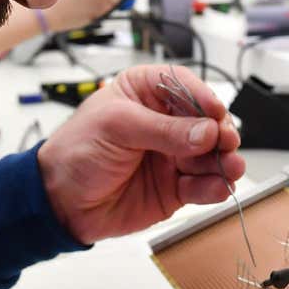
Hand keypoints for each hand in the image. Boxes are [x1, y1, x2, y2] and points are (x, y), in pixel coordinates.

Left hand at [36, 65, 244, 243]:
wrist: (60, 202)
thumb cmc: (76, 152)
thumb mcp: (117, 128)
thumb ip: (164, 131)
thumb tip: (206, 131)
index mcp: (146, 93)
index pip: (185, 86)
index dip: (204, 99)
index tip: (216, 113)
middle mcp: (164, 122)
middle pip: (207, 122)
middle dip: (221, 133)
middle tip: (226, 143)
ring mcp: (172, 155)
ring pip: (211, 155)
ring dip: (224, 162)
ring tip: (228, 168)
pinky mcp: (175, 187)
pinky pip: (203, 185)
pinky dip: (214, 187)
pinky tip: (217, 188)